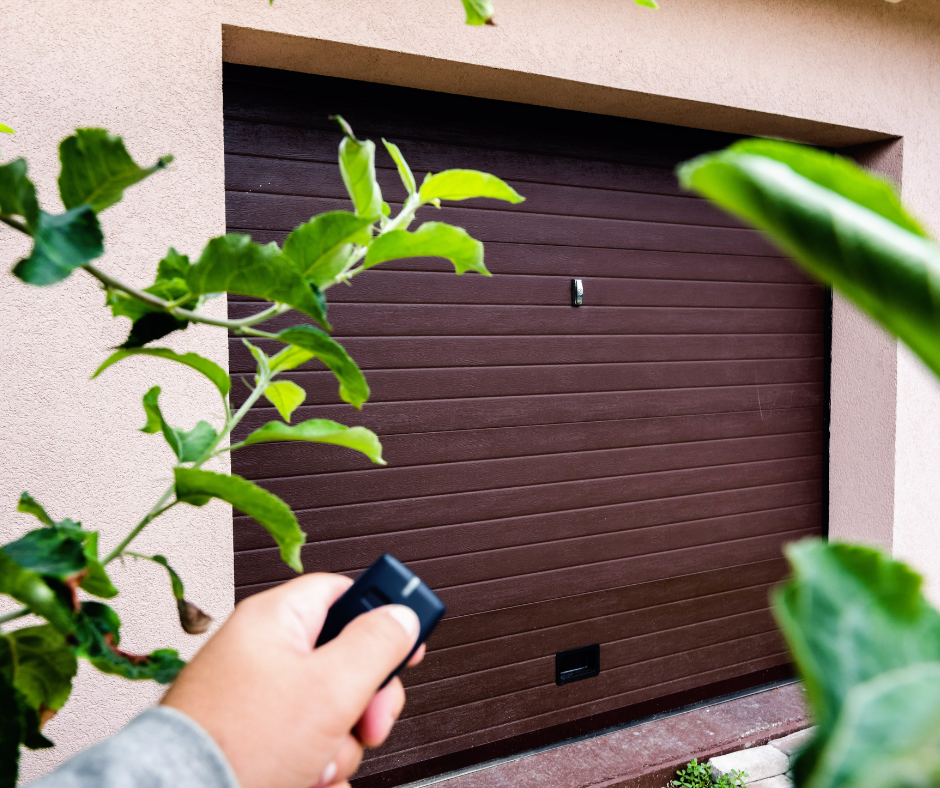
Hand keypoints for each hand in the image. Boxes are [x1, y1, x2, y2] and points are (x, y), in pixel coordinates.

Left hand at [162, 573, 424, 787]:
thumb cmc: (236, 743)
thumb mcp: (329, 687)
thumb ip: (376, 644)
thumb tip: (402, 617)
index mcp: (274, 621)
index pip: (340, 592)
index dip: (380, 612)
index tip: (407, 636)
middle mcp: (260, 655)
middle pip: (342, 659)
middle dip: (364, 700)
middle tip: (367, 721)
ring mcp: (254, 701)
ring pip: (328, 710)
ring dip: (340, 743)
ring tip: (319, 761)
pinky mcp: (250, 741)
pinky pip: (304, 744)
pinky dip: (316, 766)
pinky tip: (309, 779)